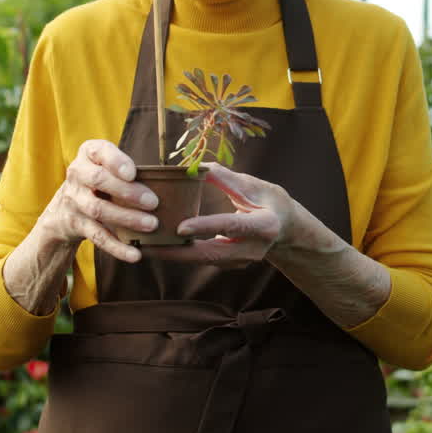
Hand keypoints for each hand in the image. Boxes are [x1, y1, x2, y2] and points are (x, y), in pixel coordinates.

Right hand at [35, 139, 158, 262]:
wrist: (64, 208)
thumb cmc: (101, 180)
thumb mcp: (107, 164)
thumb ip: (129, 167)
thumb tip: (177, 180)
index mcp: (89, 153)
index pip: (99, 151)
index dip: (116, 162)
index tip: (133, 173)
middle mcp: (77, 174)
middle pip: (99, 180)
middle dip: (127, 191)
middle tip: (153, 202)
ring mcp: (75, 200)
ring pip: (99, 209)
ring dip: (126, 218)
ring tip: (152, 224)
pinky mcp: (77, 224)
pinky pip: (98, 236)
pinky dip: (117, 247)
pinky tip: (135, 254)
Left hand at [147, 163, 297, 266]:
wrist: (286, 229)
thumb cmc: (271, 201)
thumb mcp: (254, 185)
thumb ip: (226, 179)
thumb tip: (198, 166)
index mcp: (264, 225)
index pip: (231, 225)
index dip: (206, 227)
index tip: (180, 227)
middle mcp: (253, 249)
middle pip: (211, 253)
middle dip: (177, 252)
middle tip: (148, 246)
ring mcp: (241, 261)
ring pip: (203, 260)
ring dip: (175, 255)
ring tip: (145, 247)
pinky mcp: (230, 265)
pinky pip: (203, 259)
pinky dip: (182, 254)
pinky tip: (160, 247)